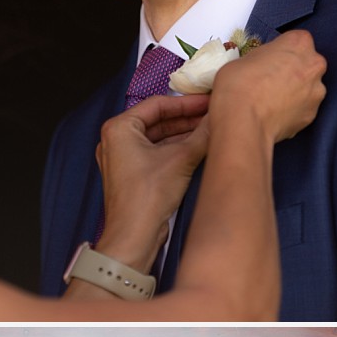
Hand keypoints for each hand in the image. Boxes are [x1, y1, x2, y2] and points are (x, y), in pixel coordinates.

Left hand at [94, 93, 210, 271]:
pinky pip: (157, 154)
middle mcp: (117, 141)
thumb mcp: (181, 159)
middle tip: (213, 114)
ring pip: (159, 138)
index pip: (157, 105)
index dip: (187, 102)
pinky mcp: (134, 175)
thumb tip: (219, 118)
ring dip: (184, 134)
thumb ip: (202, 135)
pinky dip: (177, 150)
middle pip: (158, 121)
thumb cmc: (145, 198)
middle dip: (187, 119)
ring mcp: (124, 159)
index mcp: (119, 128)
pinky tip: (199, 147)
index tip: (208, 100)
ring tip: (210, 129)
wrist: (134, 236)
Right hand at [210, 30, 325, 144]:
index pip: (296, 41)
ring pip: (308, 88)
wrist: (243, 122)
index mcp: (299, 43)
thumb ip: (263, 59)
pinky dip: (292, 112)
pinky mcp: (311, 115)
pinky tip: (274, 115)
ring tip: (271, 102)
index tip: (270, 61)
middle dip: (293, 71)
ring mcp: (316, 92)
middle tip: (270, 81)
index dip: (281, 52)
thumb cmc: (239, 85)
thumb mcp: (244, 58)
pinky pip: (303, 110)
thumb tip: (262, 68)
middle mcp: (314, 65)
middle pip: (307, 64)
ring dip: (294, 93)